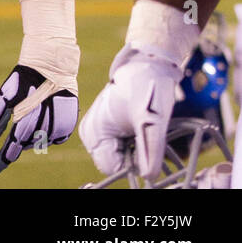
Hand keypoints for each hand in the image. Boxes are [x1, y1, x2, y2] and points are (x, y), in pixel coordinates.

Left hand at [0, 64, 78, 171]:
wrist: (53, 66)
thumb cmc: (24, 79)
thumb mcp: (4, 95)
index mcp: (27, 117)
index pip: (13, 145)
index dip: (3, 158)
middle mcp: (45, 125)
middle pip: (26, 145)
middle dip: (15, 145)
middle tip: (9, 143)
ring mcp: (59, 126)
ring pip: (40, 142)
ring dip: (31, 136)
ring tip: (29, 118)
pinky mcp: (68, 125)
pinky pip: (54, 138)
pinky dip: (45, 133)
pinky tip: (43, 120)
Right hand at [79, 45, 181, 176]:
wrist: (146, 65)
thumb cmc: (147, 87)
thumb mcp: (152, 120)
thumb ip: (149, 150)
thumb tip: (149, 177)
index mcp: (94, 132)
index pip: (112, 167)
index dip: (134, 162)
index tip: (146, 144)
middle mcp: (90, 133)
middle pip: (115, 163)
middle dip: (135, 155)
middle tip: (146, 133)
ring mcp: (96, 130)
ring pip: (119, 156)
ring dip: (135, 148)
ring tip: (143, 126)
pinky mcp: (104, 128)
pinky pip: (120, 147)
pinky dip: (133, 142)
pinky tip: (139, 125)